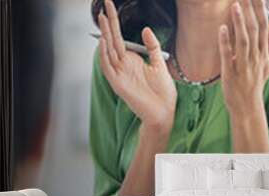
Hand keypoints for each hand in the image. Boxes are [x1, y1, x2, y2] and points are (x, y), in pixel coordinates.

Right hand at [98, 0, 176, 133]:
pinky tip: (105, 41)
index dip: (115, 21)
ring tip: (103, 18)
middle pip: (112, 41)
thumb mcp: (160, 64)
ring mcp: (120, 74)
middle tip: (104, 5)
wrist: (165, 111)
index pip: (120, 37)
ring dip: (105, 35)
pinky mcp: (118, 84)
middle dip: (108, 23)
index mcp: (132, 61)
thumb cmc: (163, 92)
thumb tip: (145, 28)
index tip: (111, 5)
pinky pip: (108, 67)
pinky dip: (104, 55)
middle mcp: (123, 66)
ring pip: (108, 51)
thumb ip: (152, 47)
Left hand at [218, 0, 268, 118]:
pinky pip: (228, 55)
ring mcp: (244, 65)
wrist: (247, 105)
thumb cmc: (256, 82)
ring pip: (244, 41)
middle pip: (255, 29)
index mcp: (264, 53)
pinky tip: (222, 28)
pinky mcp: (230, 73)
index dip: (260, 8)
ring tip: (236, 5)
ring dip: (240, 23)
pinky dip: (225, 42)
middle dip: (251, 10)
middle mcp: (256, 57)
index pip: (264, 25)